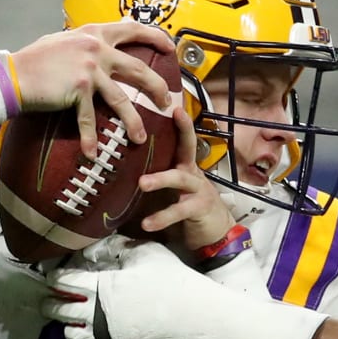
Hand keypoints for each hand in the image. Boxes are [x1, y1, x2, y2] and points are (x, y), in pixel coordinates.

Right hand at [9, 21, 175, 158]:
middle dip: (157, 87)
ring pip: (123, 99)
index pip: (131, 29)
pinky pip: (90, 119)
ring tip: (140, 138)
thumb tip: (101, 46)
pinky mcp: (78, 88)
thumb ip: (86, 44)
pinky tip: (94, 153)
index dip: (154, 36)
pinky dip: (91, 138)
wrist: (12, 74)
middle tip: (166, 101)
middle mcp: (95, 48)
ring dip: (134, 122)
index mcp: (93, 34)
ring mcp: (88, 68)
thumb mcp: (64, 42)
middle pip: (139, 69)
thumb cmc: (36, 60)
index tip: (170, 46)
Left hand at [43, 239, 192, 338]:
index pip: (64, 281)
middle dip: (51, 304)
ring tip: (68, 326)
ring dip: (66, 329)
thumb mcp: (151, 255)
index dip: (55, 278)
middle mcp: (94, 316)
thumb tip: (99, 247)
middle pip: (61, 309)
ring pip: (71, 337)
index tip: (52, 278)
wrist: (202, 328)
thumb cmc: (179, 287)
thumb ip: (121, 248)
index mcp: (100, 287)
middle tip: (48, 303)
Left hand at [135, 105, 236, 251]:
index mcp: (185, 165)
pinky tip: (147, 223)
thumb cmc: (188, 206)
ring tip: (142, 184)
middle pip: (188, 148)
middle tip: (159, 125)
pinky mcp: (199, 208)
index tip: (174, 106)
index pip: (183, 139)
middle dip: (182, 132)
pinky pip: (179, 211)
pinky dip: (161, 217)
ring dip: (161, 180)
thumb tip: (120, 165)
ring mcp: (198, 190)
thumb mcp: (172, 187)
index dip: (181, 123)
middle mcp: (193, 173)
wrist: (217, 232)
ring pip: (179, 179)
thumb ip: (154, 175)